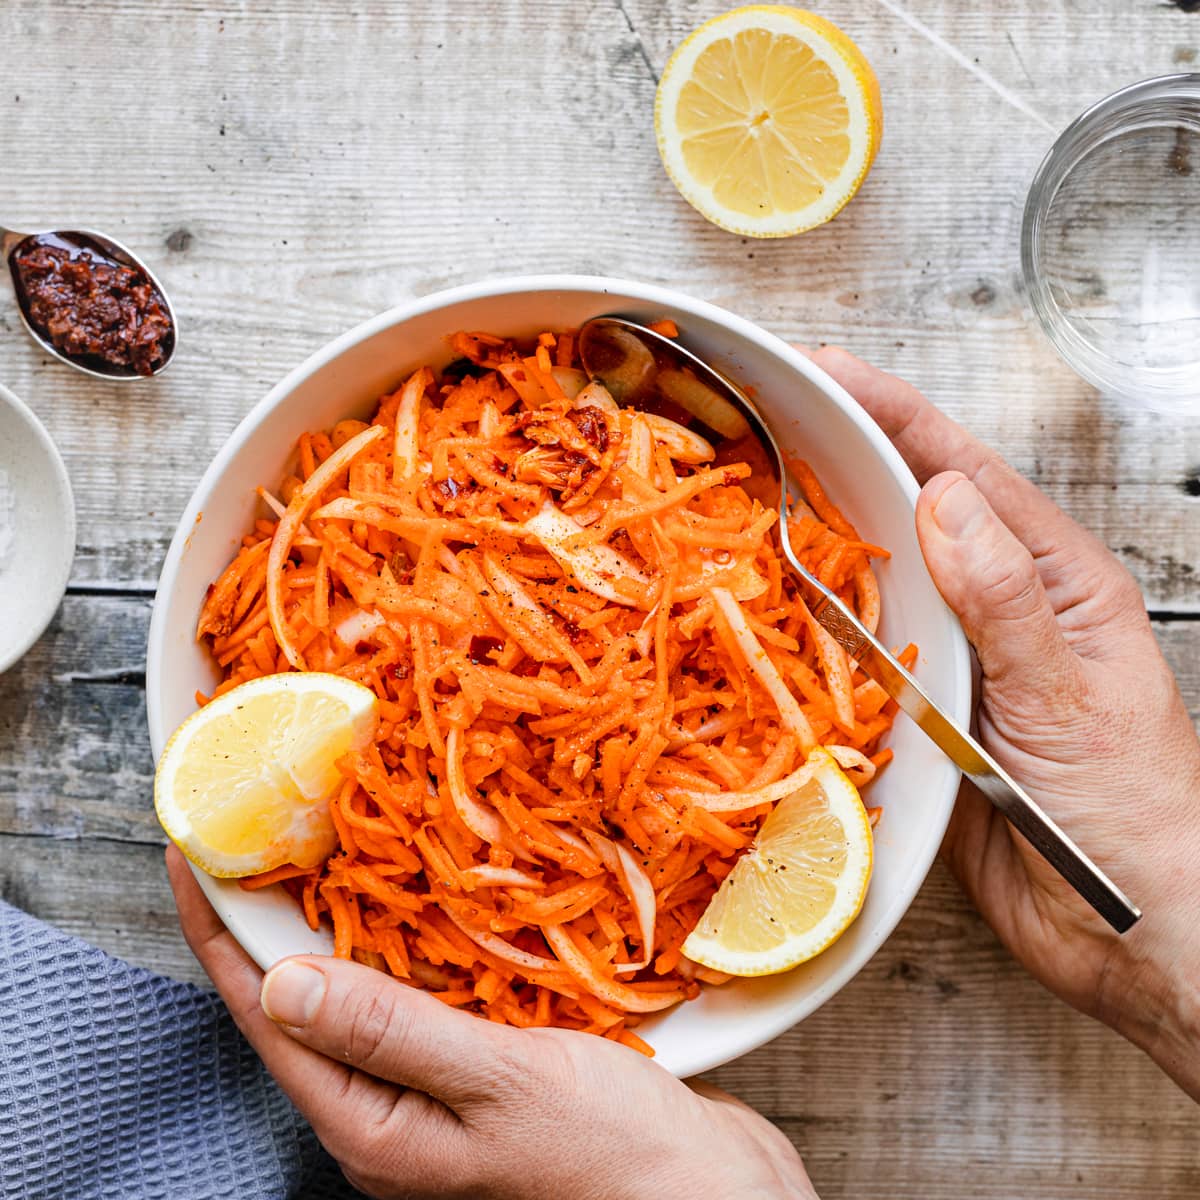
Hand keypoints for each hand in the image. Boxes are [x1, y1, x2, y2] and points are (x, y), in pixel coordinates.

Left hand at [166, 847, 813, 1199]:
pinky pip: (414, 993)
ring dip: (332, 921)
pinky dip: (400, 939)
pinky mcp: (476, 1070)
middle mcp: (388, 1111)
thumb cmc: (609, 1150)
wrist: (702, 1186)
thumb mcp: (499, 1081)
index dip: (222, 932)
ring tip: (313, 847)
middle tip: (252, 829)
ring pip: (357, 992)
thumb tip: (280, 981)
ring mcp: (431, 1092)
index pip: (266, 1015)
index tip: (194, 851)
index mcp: (371, 1127)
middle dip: (267, 918)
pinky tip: (414, 898)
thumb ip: (392, 1030)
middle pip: (300, 1001)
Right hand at [811, 347, 1199, 1098]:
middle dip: (835, 458)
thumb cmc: (1138, 812)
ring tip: (742, 499)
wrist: (1133, 928)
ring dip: (811, 543)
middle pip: (905, 511)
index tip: (819, 371)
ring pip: (871, 582)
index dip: (887, 411)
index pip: (960, 469)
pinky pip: (855, 658)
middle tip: (757, 417)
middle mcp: (995, 604)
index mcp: (1052, 576)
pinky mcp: (919, 714)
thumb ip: (1007, 603)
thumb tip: (946, 502)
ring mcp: (953, 658)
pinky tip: (766, 616)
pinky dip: (811, 633)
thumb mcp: (1075, 697)